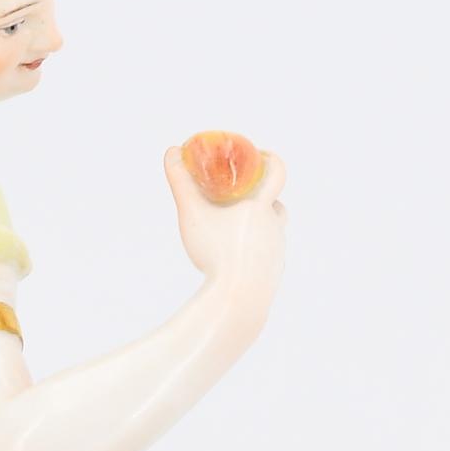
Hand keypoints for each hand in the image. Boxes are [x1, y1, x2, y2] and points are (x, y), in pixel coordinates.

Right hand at [165, 146, 287, 294]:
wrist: (237, 300)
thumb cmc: (216, 255)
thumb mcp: (193, 216)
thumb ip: (181, 183)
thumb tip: (171, 151)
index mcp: (262, 208)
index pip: (278, 172)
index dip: (271, 159)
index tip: (260, 155)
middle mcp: (275, 227)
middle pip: (276, 203)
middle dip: (262, 196)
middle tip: (243, 195)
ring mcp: (277, 251)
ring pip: (272, 231)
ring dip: (259, 225)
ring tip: (237, 228)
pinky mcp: (274, 272)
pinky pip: (267, 255)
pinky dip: (256, 251)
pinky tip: (240, 257)